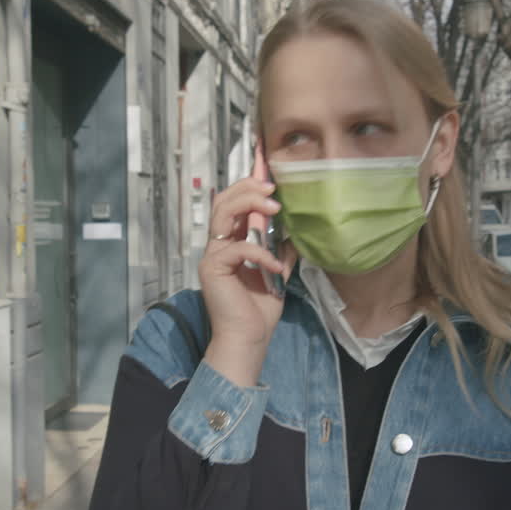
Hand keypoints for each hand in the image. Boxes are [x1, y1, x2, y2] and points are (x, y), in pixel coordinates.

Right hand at [198, 176, 297, 386]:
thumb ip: (282, 249)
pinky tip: (275, 266)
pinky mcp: (212, 268)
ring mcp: (212, 255)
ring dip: (249, 205)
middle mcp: (218, 246)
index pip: (234, 205)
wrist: (249, 339)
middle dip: (247, 188)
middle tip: (272, 188)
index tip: (266, 170)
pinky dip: (260, 253)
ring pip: (222, 214)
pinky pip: (238, 248)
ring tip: (274, 207)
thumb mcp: (277, 272)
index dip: (247, 185)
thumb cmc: (259, 311)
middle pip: (223, 200)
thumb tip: (298, 229)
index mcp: (231, 243)